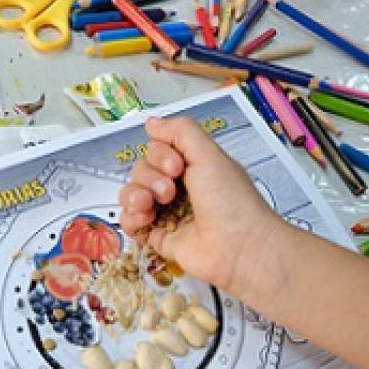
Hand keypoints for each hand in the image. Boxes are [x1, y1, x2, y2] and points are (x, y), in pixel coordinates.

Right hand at [119, 117, 282, 294]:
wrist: (238, 247)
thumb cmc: (231, 202)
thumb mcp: (209, 155)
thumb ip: (180, 132)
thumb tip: (151, 122)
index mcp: (191, 166)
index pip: (156, 150)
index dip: (159, 155)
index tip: (176, 167)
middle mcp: (177, 187)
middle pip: (140, 170)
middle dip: (149, 177)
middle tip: (169, 191)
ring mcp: (166, 212)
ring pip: (131, 194)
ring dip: (135, 194)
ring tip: (150, 205)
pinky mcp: (157, 236)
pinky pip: (129, 222)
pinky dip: (131, 218)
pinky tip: (145, 218)